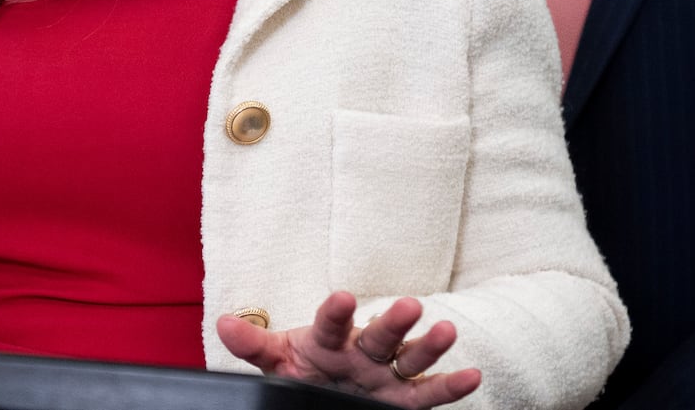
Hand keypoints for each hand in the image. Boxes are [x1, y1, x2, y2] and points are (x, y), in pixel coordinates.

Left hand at [216, 291, 481, 407]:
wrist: (324, 392)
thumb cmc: (305, 368)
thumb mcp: (278, 360)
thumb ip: (255, 346)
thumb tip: (222, 323)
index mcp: (329, 339)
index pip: (330, 323)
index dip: (335, 312)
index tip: (341, 297)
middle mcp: (363, 352)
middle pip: (379, 336)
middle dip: (393, 322)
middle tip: (410, 305)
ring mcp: (386, 374)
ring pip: (410, 358)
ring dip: (428, 346)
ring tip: (447, 330)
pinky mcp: (403, 398)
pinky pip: (428, 393)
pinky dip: (450, 386)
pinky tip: (471, 374)